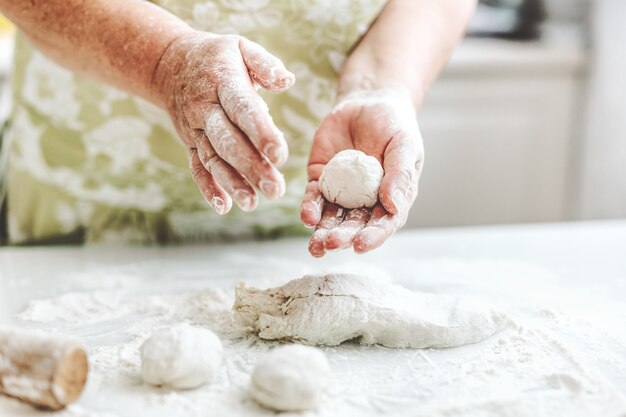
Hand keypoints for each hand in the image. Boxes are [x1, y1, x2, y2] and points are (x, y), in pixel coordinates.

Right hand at [152, 30, 294, 213]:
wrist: (169, 63)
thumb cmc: (217, 56)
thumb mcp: (240, 47)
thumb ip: (265, 63)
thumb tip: (288, 81)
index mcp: (222, 82)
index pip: (242, 109)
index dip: (261, 132)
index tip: (280, 155)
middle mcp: (204, 108)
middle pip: (228, 141)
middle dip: (251, 167)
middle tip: (276, 189)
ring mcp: (195, 128)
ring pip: (213, 159)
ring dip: (232, 183)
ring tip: (253, 203)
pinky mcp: (190, 143)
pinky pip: (196, 167)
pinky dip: (207, 188)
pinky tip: (224, 206)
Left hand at [301, 89, 423, 256]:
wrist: (368, 102)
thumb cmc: (394, 125)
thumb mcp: (404, 145)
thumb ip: (400, 174)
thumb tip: (394, 206)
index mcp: (392, 199)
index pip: (384, 223)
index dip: (373, 237)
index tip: (360, 246)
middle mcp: (366, 201)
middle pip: (355, 225)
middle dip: (343, 237)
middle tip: (332, 244)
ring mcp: (342, 193)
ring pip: (332, 218)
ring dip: (323, 231)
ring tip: (316, 245)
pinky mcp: (321, 180)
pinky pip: (314, 198)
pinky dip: (310, 208)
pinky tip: (307, 217)